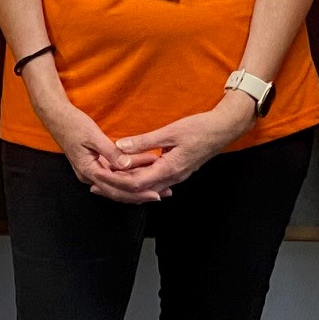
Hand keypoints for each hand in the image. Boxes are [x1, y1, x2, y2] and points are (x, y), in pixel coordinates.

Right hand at [41, 97, 166, 204]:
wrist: (57, 117)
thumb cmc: (73, 124)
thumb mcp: (93, 136)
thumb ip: (110, 152)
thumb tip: (126, 165)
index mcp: (89, 171)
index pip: (116, 188)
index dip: (137, 192)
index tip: (155, 193)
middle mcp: (90, 176)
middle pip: (118, 192)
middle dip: (141, 195)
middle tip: (163, 195)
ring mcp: (92, 172)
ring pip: (117, 186)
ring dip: (137, 188)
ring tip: (159, 188)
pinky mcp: (95, 166)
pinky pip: (114, 177)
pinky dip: (129, 177)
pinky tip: (143, 177)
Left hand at [108, 92, 259, 197]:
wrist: (223, 129)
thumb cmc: (200, 129)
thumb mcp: (170, 131)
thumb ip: (145, 141)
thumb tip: (120, 146)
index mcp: (169, 169)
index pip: (136, 184)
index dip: (115, 181)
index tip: (98, 175)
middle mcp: (172, 177)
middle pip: (139, 191)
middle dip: (116, 188)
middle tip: (95, 183)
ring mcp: (176, 176)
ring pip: (147, 188)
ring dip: (126, 185)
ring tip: (107, 180)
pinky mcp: (178, 171)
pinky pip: (154, 182)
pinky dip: (139, 180)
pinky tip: (129, 175)